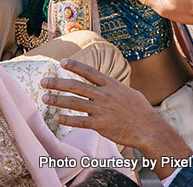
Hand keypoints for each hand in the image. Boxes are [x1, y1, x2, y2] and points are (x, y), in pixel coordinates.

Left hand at [40, 59, 161, 148]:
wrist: (149, 129)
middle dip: (57, 83)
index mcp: (111, 85)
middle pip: (76, 86)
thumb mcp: (129, 92)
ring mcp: (101, 110)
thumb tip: (105, 81)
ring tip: (44, 98)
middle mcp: (104, 95)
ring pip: (74, 103)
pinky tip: (56, 118)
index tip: (61, 62)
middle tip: (43, 82)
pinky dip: (66, 119)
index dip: (74, 66)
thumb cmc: (141, 111)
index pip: (89, 71)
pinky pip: (79, 121)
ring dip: (57, 100)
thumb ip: (114, 86)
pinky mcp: (100, 125)